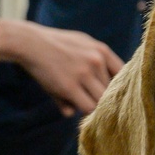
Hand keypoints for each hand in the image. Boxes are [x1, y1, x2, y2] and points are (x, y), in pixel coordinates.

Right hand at [0, 19, 121, 115]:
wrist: (29, 43)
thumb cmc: (54, 46)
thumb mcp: (77, 49)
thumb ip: (90, 68)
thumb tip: (92, 92)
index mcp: (102, 50)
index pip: (124, 75)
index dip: (117, 86)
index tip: (110, 93)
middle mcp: (96, 61)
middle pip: (112, 91)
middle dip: (103, 98)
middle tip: (92, 103)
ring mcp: (84, 74)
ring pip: (100, 101)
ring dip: (92, 105)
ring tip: (79, 102)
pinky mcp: (70, 87)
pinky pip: (87, 107)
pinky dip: (82, 111)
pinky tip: (71, 105)